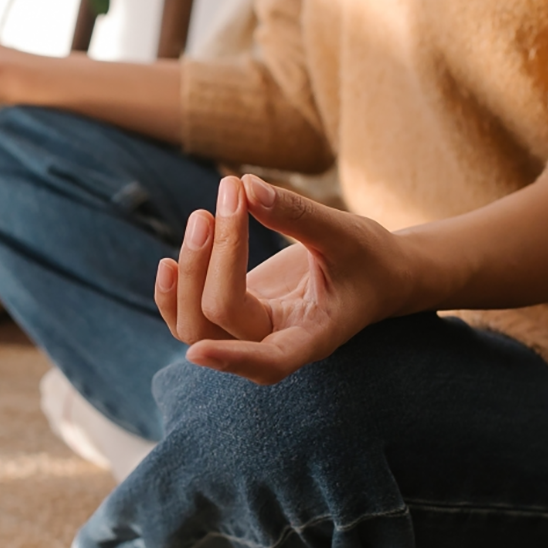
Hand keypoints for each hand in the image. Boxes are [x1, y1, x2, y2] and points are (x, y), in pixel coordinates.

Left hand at [155, 174, 414, 384]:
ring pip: (193, 324)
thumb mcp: (344, 233)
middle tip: (229, 196)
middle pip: (218, 320)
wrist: (376, 274)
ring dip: (188, 270)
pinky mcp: (233, 314)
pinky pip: (188, 316)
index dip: (233, 359)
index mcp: (313, 336)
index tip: (197, 353)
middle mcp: (275, 341)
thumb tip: (244, 186)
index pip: (270, 361)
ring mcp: (249, 332)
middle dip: (210, 260)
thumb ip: (295, 214)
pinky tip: (170, 260)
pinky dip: (173, 290)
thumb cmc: (368, 258)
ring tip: (202, 216)